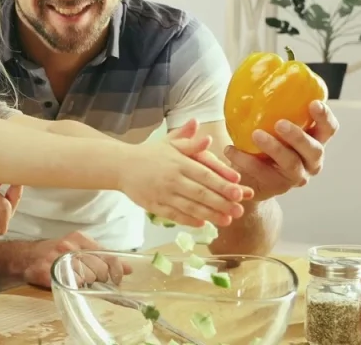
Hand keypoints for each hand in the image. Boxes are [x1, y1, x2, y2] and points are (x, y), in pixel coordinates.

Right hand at [21, 231, 130, 288]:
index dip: (116, 268)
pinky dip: (72, 288)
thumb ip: (101, 256)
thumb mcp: (77, 247)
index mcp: (78, 238)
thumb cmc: (55, 253)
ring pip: (85, 279)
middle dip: (100, 279)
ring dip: (86, 285)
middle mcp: (68, 246)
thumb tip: (129, 269)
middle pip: (98, 270)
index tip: (120, 277)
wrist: (25, 257)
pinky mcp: (47, 273)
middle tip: (95, 282)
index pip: (105, 254)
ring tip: (78, 281)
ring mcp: (56, 260)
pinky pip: (69, 286)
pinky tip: (69, 284)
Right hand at [123, 119, 252, 227]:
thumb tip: (207, 136)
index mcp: (178, 162)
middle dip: (222, 202)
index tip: (239, 190)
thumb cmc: (150, 154)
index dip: (223, 183)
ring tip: (227, 220)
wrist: (121, 165)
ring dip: (210, 215)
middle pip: (200, 193)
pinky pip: (174, 215)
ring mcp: (162, 194)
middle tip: (240, 209)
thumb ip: (189, 141)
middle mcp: (171, 178)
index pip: (204, 174)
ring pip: (190, 207)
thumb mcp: (170, 143)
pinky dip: (189, 220)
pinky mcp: (153, 205)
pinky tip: (203, 223)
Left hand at [225, 100, 338, 200]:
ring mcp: (297, 176)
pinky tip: (231, 149)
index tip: (313, 103)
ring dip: (274, 148)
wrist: (250, 177)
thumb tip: (258, 74)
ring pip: (291, 163)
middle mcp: (312, 160)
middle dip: (298, 136)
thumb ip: (272, 109)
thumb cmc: (263, 143)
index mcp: (314, 140)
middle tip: (280, 123)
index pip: (329, 129)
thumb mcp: (271, 125)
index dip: (324, 117)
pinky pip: (264, 174)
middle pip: (314, 149)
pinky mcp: (278, 187)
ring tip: (256, 134)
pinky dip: (246, 160)